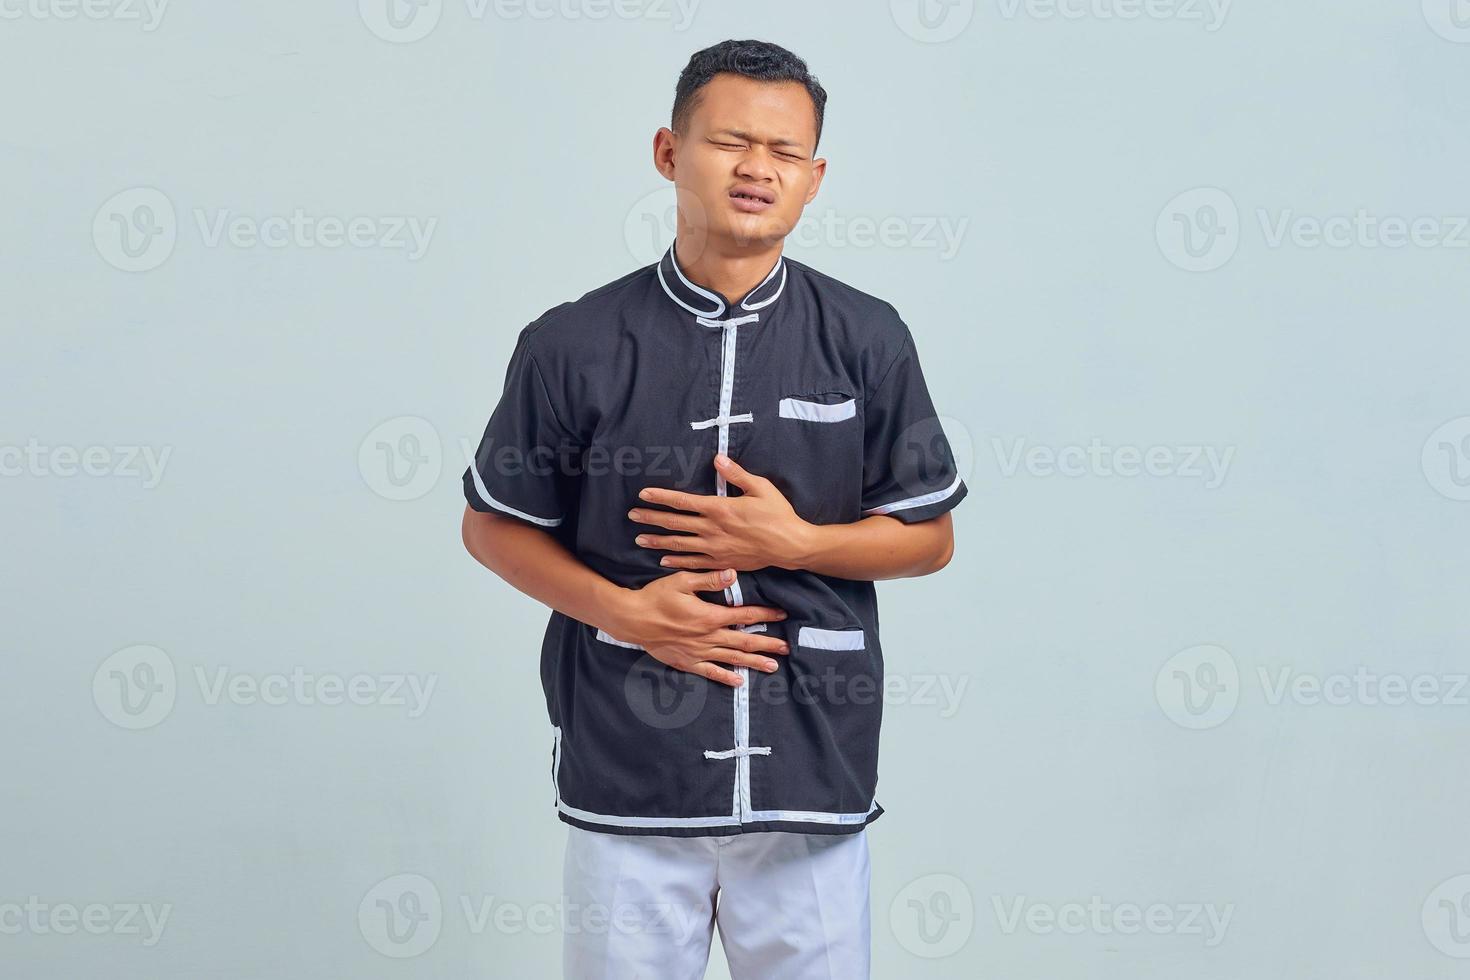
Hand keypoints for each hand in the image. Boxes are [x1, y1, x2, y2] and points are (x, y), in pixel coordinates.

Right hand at [607, 568, 790, 687]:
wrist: (631, 619)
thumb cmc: (655, 597)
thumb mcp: (681, 581)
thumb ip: (709, 579)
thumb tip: (733, 574)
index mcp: (709, 616)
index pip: (744, 615)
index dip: (765, 614)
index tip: (782, 614)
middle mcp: (708, 637)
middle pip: (744, 641)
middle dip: (768, 644)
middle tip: (787, 647)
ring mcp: (698, 651)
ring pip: (732, 658)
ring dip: (753, 662)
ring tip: (773, 666)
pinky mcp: (686, 661)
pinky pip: (710, 672)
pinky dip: (725, 677)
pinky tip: (738, 681)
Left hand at [629, 454, 811, 571]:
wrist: (791, 546)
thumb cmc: (778, 514)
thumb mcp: (760, 487)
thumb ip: (736, 474)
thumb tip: (717, 459)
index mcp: (720, 509)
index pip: (683, 502)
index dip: (661, 497)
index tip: (644, 494)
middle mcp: (713, 529)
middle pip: (675, 523)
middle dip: (651, 518)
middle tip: (632, 516)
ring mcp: (715, 548)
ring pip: (679, 545)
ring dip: (658, 541)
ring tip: (639, 539)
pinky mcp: (722, 562)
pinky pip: (693, 563)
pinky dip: (677, 562)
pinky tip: (663, 560)